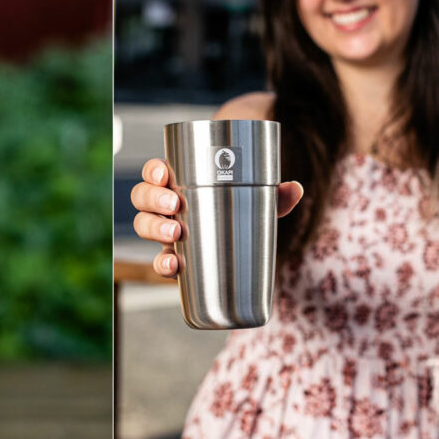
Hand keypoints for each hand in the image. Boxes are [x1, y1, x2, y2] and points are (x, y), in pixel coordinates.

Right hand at [130, 158, 304, 277]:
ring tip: (176, 232)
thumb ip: (275, 195)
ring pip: (145, 226)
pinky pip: (159, 262)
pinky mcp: (174, 260)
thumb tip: (295, 188)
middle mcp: (167, 208)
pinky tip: (173, 266)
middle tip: (173, 203)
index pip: (155, 173)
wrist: (237, 247)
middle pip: (143, 199)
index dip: (153, 171)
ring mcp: (167, 234)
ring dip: (154, 228)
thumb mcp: (258, 200)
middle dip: (153, 199)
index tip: (163, 173)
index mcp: (180, 184)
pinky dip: (162, 264)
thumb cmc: (241, 211)